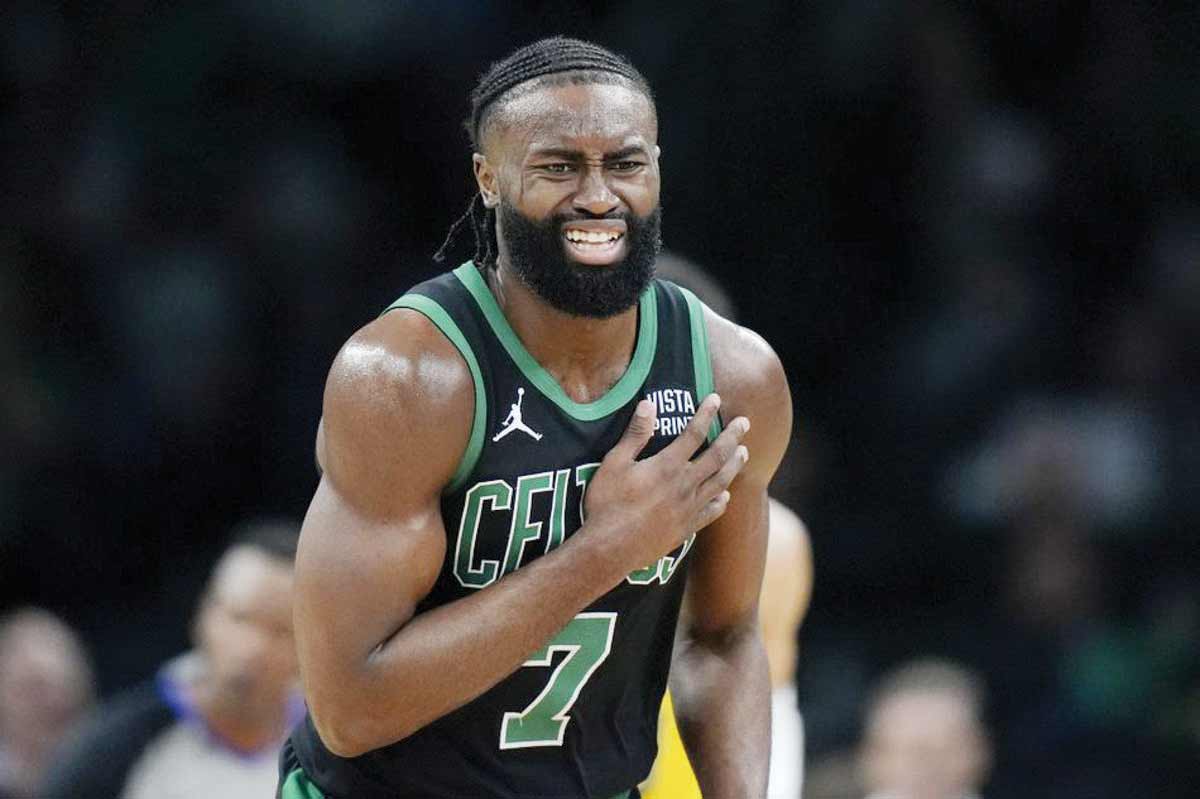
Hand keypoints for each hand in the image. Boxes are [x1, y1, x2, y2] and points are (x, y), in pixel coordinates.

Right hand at [583, 394, 749, 573]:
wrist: (610, 548)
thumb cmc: (607, 504)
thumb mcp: (614, 463)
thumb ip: (635, 435)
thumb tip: (649, 404)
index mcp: (667, 466)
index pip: (694, 433)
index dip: (706, 414)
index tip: (715, 398)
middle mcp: (684, 485)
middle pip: (717, 456)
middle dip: (732, 436)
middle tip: (745, 422)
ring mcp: (688, 509)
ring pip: (720, 482)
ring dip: (734, 465)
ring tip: (744, 453)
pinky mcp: (686, 529)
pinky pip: (711, 512)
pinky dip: (721, 501)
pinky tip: (725, 496)